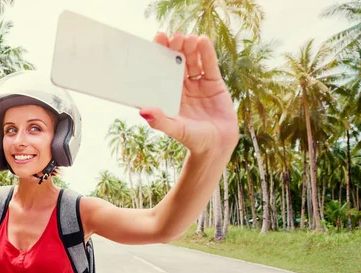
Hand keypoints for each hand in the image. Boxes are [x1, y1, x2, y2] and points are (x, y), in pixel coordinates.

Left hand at [139, 33, 238, 154]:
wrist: (217, 146)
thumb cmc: (193, 140)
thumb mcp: (176, 129)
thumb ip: (160, 121)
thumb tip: (142, 111)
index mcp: (169, 96)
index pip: (161, 72)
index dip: (159, 56)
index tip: (157, 40)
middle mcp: (181, 88)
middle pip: (177, 64)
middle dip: (175, 49)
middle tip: (173, 37)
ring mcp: (198, 85)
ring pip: (193, 62)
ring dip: (190, 48)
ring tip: (188, 38)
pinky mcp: (214, 84)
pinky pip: (209, 66)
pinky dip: (207, 53)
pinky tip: (203, 40)